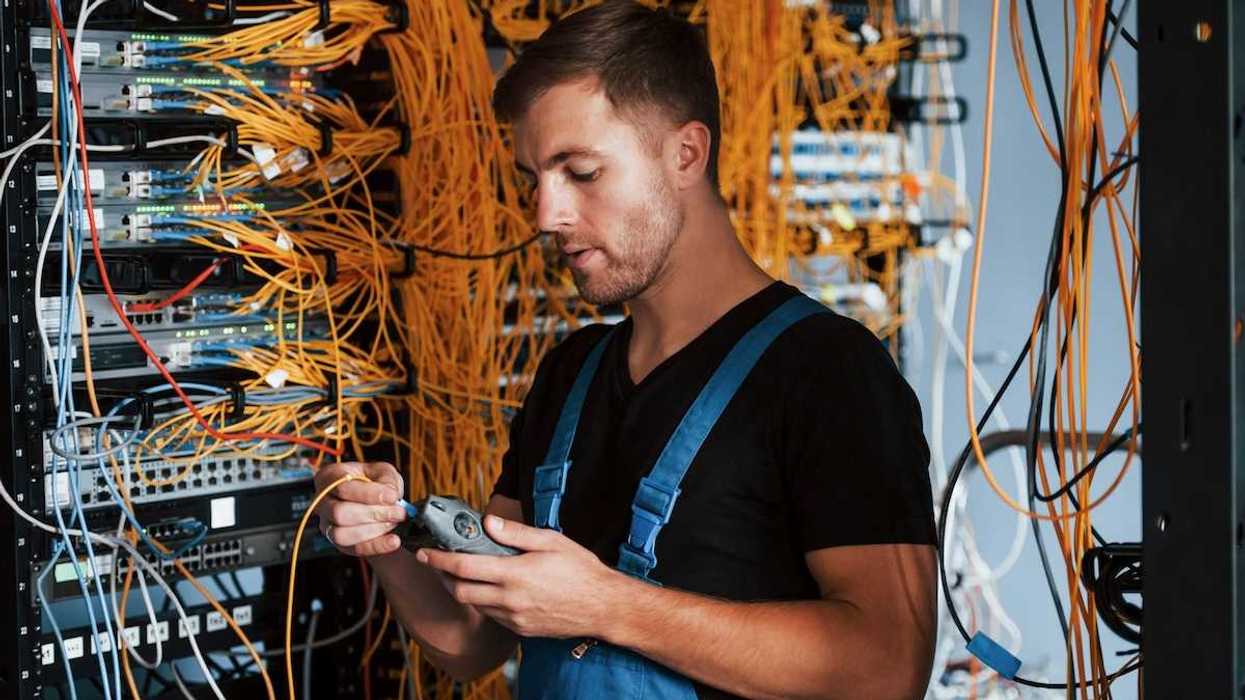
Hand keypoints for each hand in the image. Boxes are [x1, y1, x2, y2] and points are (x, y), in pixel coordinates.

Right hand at [313, 461, 408, 556]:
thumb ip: (387, 480)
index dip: (369, 494)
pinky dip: (377, 546)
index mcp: (330, 478)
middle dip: (373, 514)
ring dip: (374, 530)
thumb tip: (390, 496)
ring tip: (393, 522)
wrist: (370, 498)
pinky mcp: (339, 543)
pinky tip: (393, 540)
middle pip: (339, 513)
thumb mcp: (382, 471)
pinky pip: (354, 549)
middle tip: (398, 512)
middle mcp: (323, 503)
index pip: (343, 488)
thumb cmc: (372, 481)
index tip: (392, 497)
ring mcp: (327, 525)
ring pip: (341, 535)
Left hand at [417, 516, 626, 638]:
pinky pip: (492, 615)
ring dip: (462, 589)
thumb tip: (488, 522)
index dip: (439, 559)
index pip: (464, 567)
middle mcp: (510, 599)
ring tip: (464, 572)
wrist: (603, 607)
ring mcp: (514, 618)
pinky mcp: (520, 630)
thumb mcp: (552, 541)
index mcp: (515, 574)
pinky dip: (483, 601)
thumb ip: (517, 533)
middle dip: (443, 576)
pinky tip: (491, 587)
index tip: (425, 552)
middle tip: (439, 561)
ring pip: (474, 605)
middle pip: (460, 591)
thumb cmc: (581, 570)